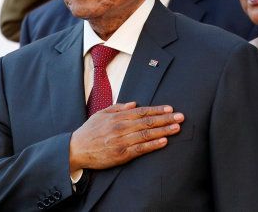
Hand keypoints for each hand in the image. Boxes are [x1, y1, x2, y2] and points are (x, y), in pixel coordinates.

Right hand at [69, 102, 183, 171]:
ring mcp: (122, 141)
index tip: (170, 108)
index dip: (157, 110)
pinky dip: (153, 144)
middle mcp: (121, 127)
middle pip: (148, 122)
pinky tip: (164, 141)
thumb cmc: (89, 132)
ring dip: (164, 130)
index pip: (142, 112)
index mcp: (117, 117)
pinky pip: (141, 148)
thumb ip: (118, 108)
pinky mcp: (122, 154)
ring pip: (147, 134)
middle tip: (181, 116)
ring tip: (177, 127)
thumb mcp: (101, 114)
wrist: (76, 149)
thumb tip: (134, 103)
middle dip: (166, 118)